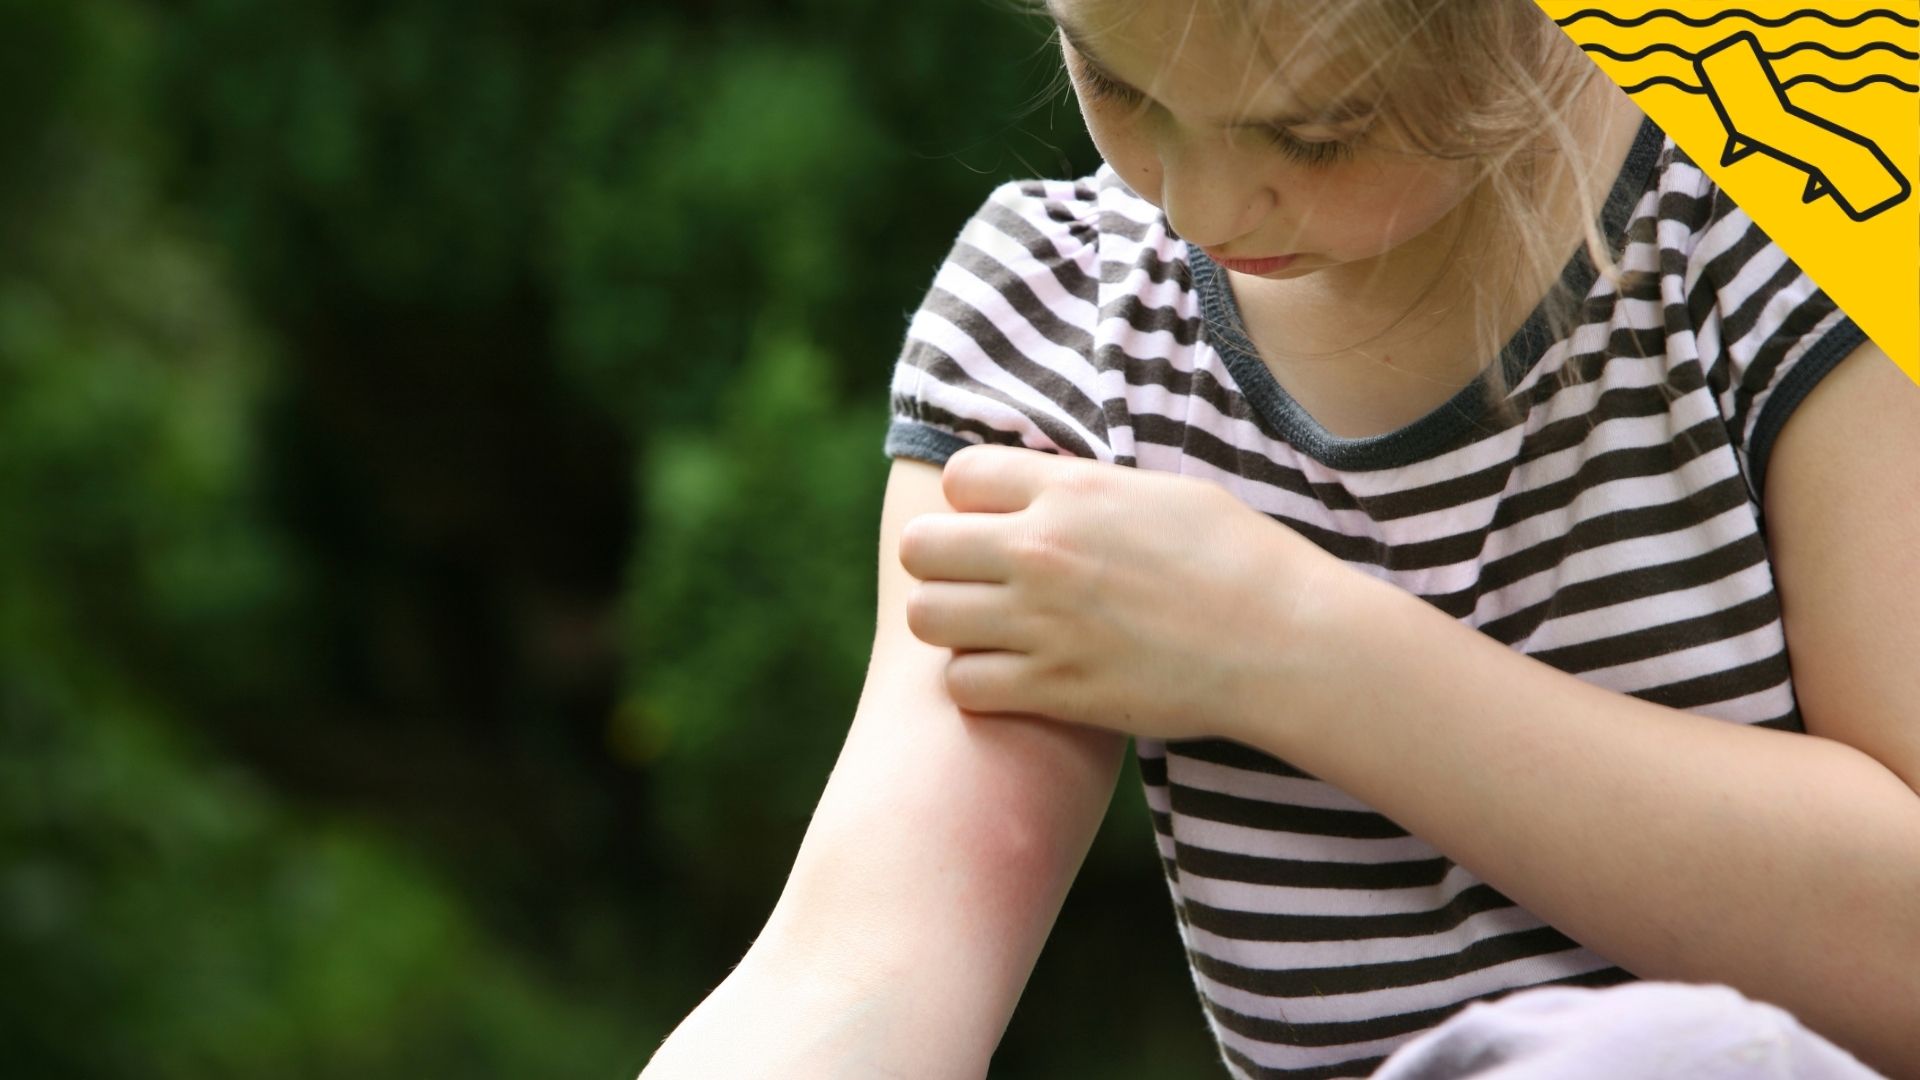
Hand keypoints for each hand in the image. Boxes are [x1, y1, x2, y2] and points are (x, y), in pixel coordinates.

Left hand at [897, 443, 1359, 742]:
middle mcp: (1041, 550)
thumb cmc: (1240, 559)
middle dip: (941, 562)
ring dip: (951, 624)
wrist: (1283, 642)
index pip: (958, 476)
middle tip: (978, 582)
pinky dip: (978, 684)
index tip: (998, 523)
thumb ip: (1086, 490)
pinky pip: (961, 684)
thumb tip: (1043, 491)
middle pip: (920, 546)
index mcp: (1069, 490)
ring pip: (926, 617)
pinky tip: (1016, 678)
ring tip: (991, 631)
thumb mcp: (1161, 494)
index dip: (971, 501)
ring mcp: (1041, 622)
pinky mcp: (1052, 688)